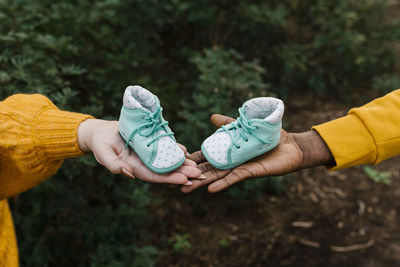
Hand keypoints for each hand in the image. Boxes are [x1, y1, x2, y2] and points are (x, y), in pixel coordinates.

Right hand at [78, 119, 200, 183]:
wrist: (101, 131)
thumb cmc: (100, 143)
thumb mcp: (103, 153)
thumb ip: (113, 165)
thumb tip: (129, 174)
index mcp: (134, 167)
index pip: (154, 175)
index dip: (169, 178)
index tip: (184, 180)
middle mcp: (143, 162)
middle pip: (164, 170)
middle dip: (181, 173)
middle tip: (198, 174)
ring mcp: (147, 153)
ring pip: (167, 160)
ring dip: (182, 163)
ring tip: (197, 166)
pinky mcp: (149, 143)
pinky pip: (164, 147)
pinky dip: (175, 149)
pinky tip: (186, 151)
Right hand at [181, 114, 333, 192]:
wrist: (292, 146)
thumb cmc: (270, 137)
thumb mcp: (245, 126)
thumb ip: (229, 123)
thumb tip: (212, 117)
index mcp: (229, 151)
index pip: (207, 156)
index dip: (193, 159)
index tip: (176, 162)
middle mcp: (232, 162)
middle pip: (208, 169)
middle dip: (192, 175)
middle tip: (173, 182)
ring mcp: (240, 167)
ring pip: (217, 176)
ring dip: (202, 182)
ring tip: (185, 189)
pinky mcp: (250, 171)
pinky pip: (234, 178)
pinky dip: (222, 184)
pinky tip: (210, 190)